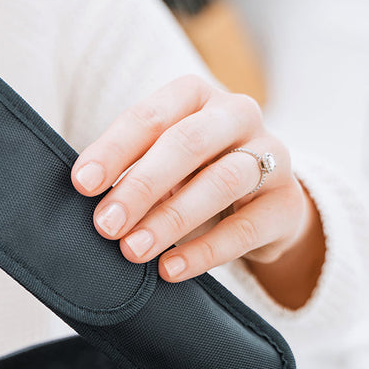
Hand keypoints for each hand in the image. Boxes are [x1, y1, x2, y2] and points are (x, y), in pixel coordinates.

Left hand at [71, 75, 323, 305]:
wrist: (262, 206)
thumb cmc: (191, 176)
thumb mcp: (159, 164)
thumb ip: (126, 172)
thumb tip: (81, 199)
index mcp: (195, 97)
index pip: (150, 116)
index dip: (114, 150)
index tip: (81, 185)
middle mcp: (237, 116)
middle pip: (187, 143)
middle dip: (140, 186)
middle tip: (105, 226)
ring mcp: (271, 156)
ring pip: (222, 181)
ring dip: (171, 219)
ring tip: (133, 251)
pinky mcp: (286, 204)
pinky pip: (247, 228)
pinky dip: (205, 251)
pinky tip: (170, 270)